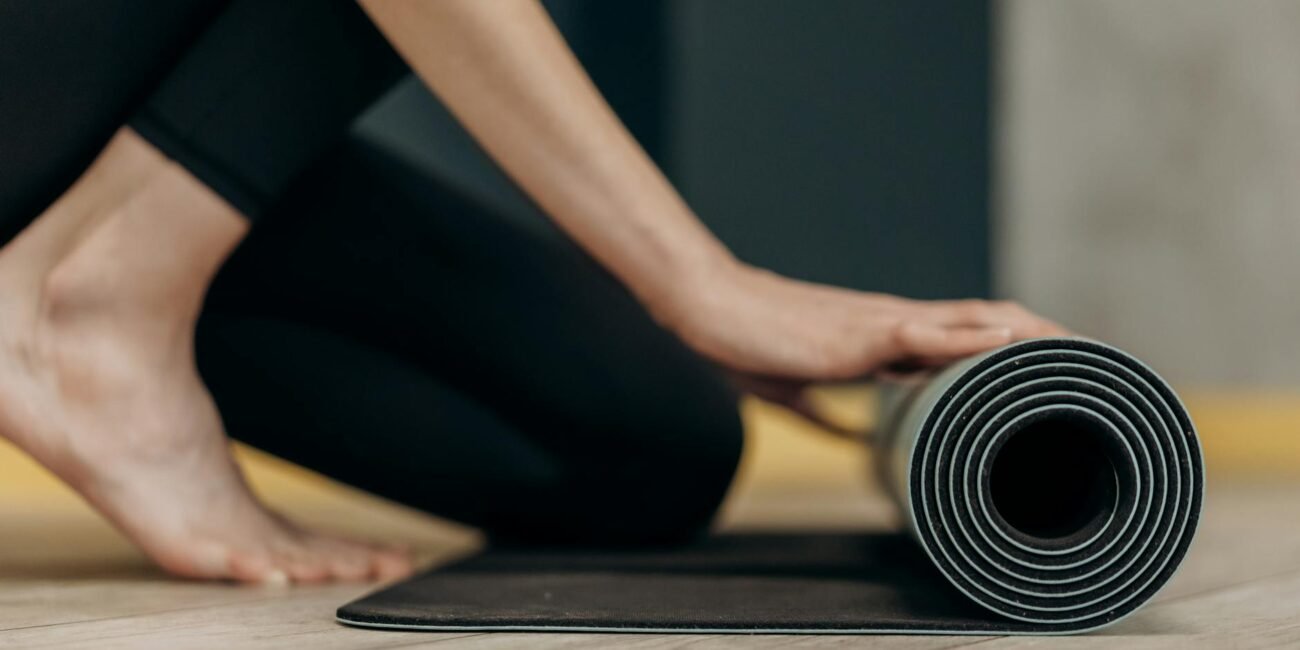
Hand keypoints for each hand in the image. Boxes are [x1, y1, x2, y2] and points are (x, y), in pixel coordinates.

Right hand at [660, 260, 1067, 433]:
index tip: (1051, 365)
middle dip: (1043, 338)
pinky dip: (973, 340)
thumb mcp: (793, 389)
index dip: (1010, 345)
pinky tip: (1012, 343)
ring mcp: (883, 324)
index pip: (962, 336)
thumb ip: (827, 414)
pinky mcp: (864, 335)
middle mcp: (894, 323)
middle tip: (1095, 358)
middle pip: (988, 322)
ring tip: (1080, 349)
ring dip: (1029, 335)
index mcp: (882, 336)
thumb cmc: (746, 341)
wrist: (710, 309)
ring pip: (974, 321)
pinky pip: (929, 334)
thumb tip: (854, 438)